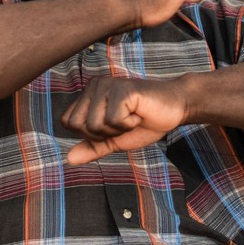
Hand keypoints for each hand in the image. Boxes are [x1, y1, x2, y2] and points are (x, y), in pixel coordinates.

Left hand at [62, 75, 188, 163]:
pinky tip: (139, 113)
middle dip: (103, 133)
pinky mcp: (122, 89)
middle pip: (79, 125)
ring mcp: (108, 85)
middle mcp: (94, 85)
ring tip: (132, 117)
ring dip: (117, 129)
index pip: (68, 122)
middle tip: (123, 122)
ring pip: (95, 124)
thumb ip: (92, 147)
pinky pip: (114, 120)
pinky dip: (129, 124)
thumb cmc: (145, 122)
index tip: (113, 126)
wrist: (175, 110)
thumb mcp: (114, 139)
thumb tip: (68, 159)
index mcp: (88, 93)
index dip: (90, 134)